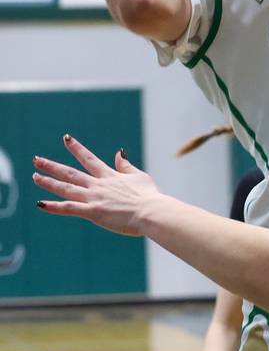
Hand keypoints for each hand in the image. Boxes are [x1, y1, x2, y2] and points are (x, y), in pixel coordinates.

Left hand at [33, 136, 159, 234]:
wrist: (151, 212)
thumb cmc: (149, 196)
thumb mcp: (140, 176)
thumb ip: (126, 166)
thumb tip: (118, 153)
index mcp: (110, 176)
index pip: (88, 159)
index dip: (76, 148)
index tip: (66, 138)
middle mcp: (98, 185)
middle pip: (70, 173)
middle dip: (52, 166)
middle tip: (37, 159)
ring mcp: (94, 198)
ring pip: (66, 188)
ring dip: (49, 182)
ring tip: (35, 176)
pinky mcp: (93, 212)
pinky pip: (69, 209)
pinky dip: (53, 207)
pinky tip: (39, 204)